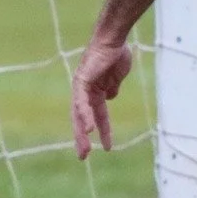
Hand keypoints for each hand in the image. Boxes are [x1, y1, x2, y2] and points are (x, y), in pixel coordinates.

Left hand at [71, 37, 134, 158]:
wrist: (114, 40)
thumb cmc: (116, 54)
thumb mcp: (117, 77)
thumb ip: (112, 88)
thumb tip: (110, 98)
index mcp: (95, 92)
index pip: (96, 116)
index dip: (103, 131)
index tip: (107, 147)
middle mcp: (85, 91)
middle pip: (82, 119)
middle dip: (83, 139)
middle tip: (84, 157)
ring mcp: (81, 87)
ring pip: (79, 114)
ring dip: (81, 133)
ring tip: (86, 150)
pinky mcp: (81, 82)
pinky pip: (82, 102)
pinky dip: (85, 116)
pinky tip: (90, 129)